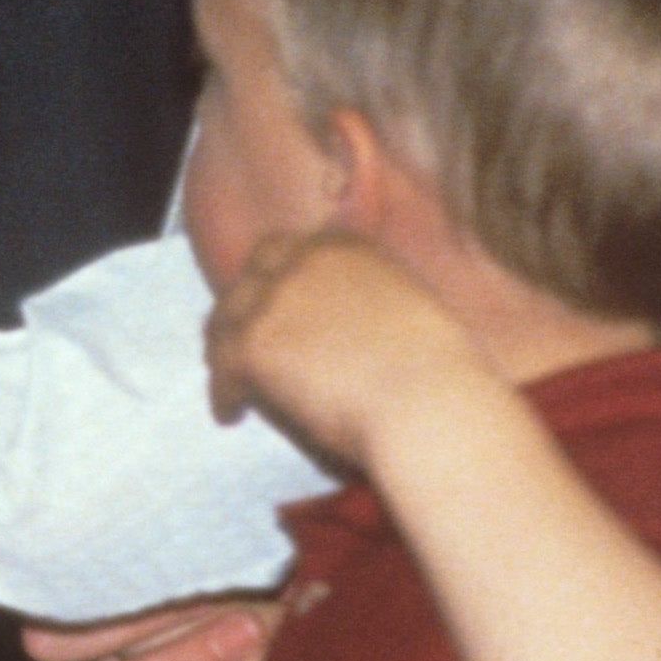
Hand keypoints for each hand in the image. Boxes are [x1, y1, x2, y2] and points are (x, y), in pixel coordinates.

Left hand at [201, 230, 485, 468]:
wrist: (427, 404)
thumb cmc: (438, 372)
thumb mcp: (409, 304)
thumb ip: (370, 294)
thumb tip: (352, 318)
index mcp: (345, 246)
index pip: (287, 250)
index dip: (274, 279)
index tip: (272, 304)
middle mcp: (303, 261)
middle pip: (250, 277)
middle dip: (242, 305)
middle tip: (239, 339)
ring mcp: (274, 300)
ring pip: (226, 319)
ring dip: (224, 348)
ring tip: (229, 380)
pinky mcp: (254, 343)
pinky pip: (222, 368)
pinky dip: (224, 393)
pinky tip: (230, 413)